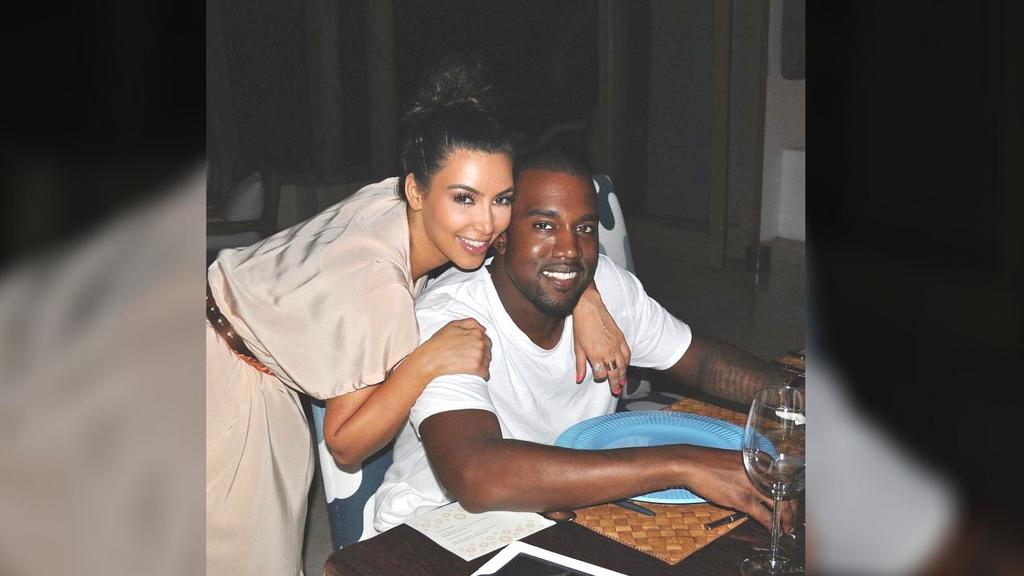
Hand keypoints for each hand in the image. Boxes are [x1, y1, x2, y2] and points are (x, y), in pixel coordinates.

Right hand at [416, 318, 490, 380]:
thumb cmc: (438, 343)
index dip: (480, 346)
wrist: (429, 359)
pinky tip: (476, 375)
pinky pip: (486, 374)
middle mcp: (480, 343)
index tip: (473, 351)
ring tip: (470, 366)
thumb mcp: (453, 325)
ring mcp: (479, 356)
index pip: (487, 340)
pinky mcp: (477, 368)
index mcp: (476, 333)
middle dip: (482, 355)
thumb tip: (483, 329)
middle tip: (470, 359)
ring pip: (487, 362)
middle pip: (488, 352)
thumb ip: (471, 323)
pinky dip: (483, 376)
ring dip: (482, 365)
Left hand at [572, 286, 630, 393]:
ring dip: (623, 375)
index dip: (599, 378)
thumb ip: (580, 365)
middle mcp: (608, 351)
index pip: (601, 374)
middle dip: (615, 383)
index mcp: (596, 355)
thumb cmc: (581, 326)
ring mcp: (617, 344)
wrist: (588, 307)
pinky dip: (627, 362)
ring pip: (623, 365)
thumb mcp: (578, 347)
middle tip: (616, 391)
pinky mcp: (621, 337)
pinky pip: (627, 354)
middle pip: (615, 373)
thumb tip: (578, 379)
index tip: (597, 377)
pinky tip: (625, 366)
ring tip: (622, 382)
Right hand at [682, 447, 796, 532]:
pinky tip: (773, 531)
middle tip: (790, 522)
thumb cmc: (711, 463)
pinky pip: (764, 515)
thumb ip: (752, 474)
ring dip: (785, 521)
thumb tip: (761, 490)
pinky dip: (771, 526)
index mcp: (762, 461)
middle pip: (787, 495)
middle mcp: (761, 472)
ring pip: (780, 506)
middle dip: (791, 511)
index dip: (791, 497)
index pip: (786, 482)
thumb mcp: (738, 463)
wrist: (692, 463)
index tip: (792, 506)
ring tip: (785, 529)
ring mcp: (753, 486)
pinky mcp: (743, 499)